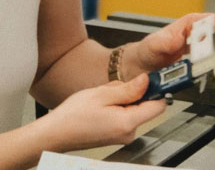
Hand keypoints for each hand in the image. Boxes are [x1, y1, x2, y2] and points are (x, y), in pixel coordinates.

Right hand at [42, 73, 165, 151]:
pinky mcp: (116, 135)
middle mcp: (129, 133)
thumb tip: (146, 81)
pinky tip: (99, 107)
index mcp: (128, 123)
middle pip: (144, 106)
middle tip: (111, 90)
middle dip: (131, 93)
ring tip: (101, 100)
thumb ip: (127, 88)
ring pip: (132, 110)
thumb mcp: (101, 94)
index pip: (158, 106)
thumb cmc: (73, 116)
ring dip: (120, 100)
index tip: (151, 79)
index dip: (156, 90)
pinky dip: (115, 108)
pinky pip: (123, 116)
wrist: (57, 133)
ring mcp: (122, 136)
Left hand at [126, 13, 214, 77]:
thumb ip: (165, 42)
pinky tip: (207, 72)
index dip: (213, 21)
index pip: (200, 19)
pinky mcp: (191, 67)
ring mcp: (192, 53)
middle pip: (209, 36)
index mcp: (181, 28)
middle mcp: (189, 39)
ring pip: (209, 52)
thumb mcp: (153, 44)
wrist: (140, 68)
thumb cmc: (146, 51)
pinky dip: (207, 69)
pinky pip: (203, 66)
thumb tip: (178, 39)